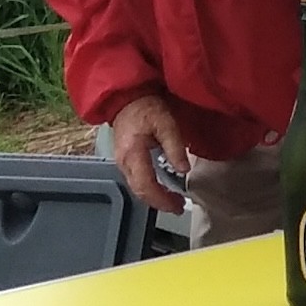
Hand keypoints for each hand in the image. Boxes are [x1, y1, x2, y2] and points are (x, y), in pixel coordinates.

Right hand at [108, 91, 192, 212]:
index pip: (145, 185)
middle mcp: (123, 162)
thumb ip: (174, 146)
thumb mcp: (166, 123)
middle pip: (140, 191)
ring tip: (173, 200)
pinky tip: (161, 188)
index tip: (177, 205)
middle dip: (159, 203)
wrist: (126, 97)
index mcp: (132, 154)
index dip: (161, 200)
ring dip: (154, 197)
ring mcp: (121, 162)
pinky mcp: (124, 160)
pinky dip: (149, 188)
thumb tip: (183, 170)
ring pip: (137, 188)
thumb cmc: (146, 107)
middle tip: (178, 207)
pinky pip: (136, 180)